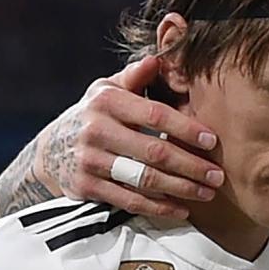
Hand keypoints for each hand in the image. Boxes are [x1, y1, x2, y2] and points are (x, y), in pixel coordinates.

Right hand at [37, 56, 222, 217]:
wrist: (49, 150)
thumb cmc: (93, 116)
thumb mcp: (106, 91)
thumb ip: (135, 77)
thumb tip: (158, 59)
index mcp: (106, 101)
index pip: (155, 115)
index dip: (186, 129)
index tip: (213, 141)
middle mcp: (96, 130)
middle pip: (154, 152)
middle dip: (191, 165)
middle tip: (218, 175)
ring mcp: (90, 160)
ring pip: (144, 179)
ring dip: (181, 188)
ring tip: (207, 193)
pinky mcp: (87, 186)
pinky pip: (129, 200)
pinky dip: (158, 207)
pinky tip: (182, 209)